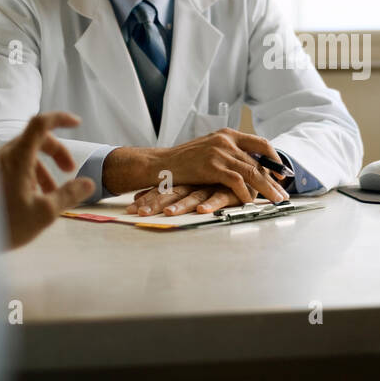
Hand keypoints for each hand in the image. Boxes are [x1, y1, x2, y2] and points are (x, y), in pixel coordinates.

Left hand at [0, 112, 94, 248]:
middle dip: (56, 152)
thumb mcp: (44, 213)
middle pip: (35, 139)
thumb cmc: (4, 225)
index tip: (77, 123)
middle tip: (70, 171)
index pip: (40, 124)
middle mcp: (2, 155)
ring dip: (43, 167)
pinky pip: (12, 165)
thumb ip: (69, 195)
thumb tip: (89, 183)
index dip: (60, 119)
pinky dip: (28, 173)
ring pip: (24, 154)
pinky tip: (31, 198)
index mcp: (17, 157)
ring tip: (50, 193)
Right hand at [104, 128, 290, 204]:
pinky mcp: (212, 167)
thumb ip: (229, 154)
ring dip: (267, 188)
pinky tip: (250, 202)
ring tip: (276, 200)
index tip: (282, 174)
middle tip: (283, 194)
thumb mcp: (210, 150)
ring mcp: (219, 152)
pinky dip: (245, 193)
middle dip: (274, 180)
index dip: (274, 159)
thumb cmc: (185, 161)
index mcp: (228, 134)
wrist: (160, 163)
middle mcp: (226, 140)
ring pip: (252, 172)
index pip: (260, 143)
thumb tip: (250, 167)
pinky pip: (236, 181)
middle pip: (258, 162)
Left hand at [127, 184, 246, 215]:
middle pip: (173, 193)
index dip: (149, 197)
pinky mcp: (230, 190)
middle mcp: (196, 183)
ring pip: (193, 196)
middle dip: (155, 203)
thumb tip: (143, 197)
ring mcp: (212, 185)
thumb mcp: (197, 186)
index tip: (132, 207)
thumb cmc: (220, 180)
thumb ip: (177, 192)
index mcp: (187, 182)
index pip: (164, 189)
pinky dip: (211, 204)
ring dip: (180, 206)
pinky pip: (220, 197)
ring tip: (168, 215)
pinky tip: (202, 210)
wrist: (247, 166)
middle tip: (139, 213)